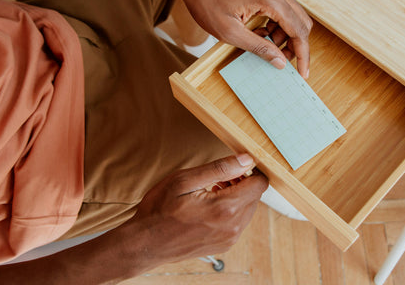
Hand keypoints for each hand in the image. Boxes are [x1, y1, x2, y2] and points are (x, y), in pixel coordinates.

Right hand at [130, 154, 267, 264]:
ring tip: (212, 190)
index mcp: (225, 208)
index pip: (259, 184)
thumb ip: (220, 169)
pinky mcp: (224, 245)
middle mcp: (233, 226)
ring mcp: (229, 238)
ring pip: (247, 209)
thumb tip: (246, 160)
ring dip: (235, 196)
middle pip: (255, 196)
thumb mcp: (185, 180)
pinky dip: (230, 210)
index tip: (233, 167)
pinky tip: (209, 206)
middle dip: (241, 183)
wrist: (145, 243)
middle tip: (217, 179)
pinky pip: (238, 222)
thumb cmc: (159, 210)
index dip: (249, 170)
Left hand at [176, 0, 312, 77]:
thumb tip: (280, 62)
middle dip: (295, 45)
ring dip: (284, 36)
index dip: (302, 55)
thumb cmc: (206, 2)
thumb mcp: (230, 32)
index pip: (298, 31)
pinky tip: (259, 34)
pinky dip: (276, 26)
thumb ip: (258, 48)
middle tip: (281, 61)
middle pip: (301, 23)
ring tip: (264, 47)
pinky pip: (281, 10)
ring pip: (292, 17)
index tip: (302, 74)